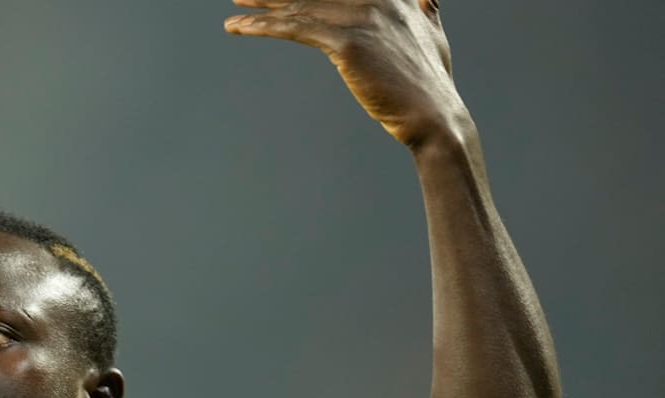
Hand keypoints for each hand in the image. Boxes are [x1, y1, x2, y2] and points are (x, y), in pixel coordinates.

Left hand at [225, 0, 466, 146]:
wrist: (434, 116)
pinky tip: (238, 26)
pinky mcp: (348, 42)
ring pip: (300, 5)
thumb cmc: (429, 84)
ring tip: (234, 9)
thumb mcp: (432, 35)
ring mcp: (363, 17)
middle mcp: (377, 0)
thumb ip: (426, 10)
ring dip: (261, 7)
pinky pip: (295, 27)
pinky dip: (263, 25)